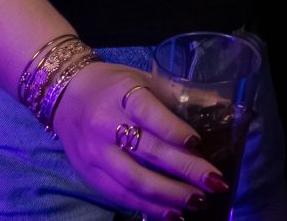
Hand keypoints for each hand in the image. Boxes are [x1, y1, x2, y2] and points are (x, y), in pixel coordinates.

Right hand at [53, 61, 230, 215]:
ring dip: (168, 195)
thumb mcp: (143, 79)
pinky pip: (120, 196)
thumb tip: (220, 105)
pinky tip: (171, 214)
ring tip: (197, 202)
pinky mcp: (90, 174)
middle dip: (184, 169)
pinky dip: (147, 207)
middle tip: (214, 182)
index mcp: (123, 94)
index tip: (198, 142)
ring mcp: (96, 153)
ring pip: (134, 179)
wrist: (66, 94)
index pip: (148, 113)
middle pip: (147, 150)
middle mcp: (106, 124)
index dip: (173, 129)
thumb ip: (178, 95)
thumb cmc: (114, 85)